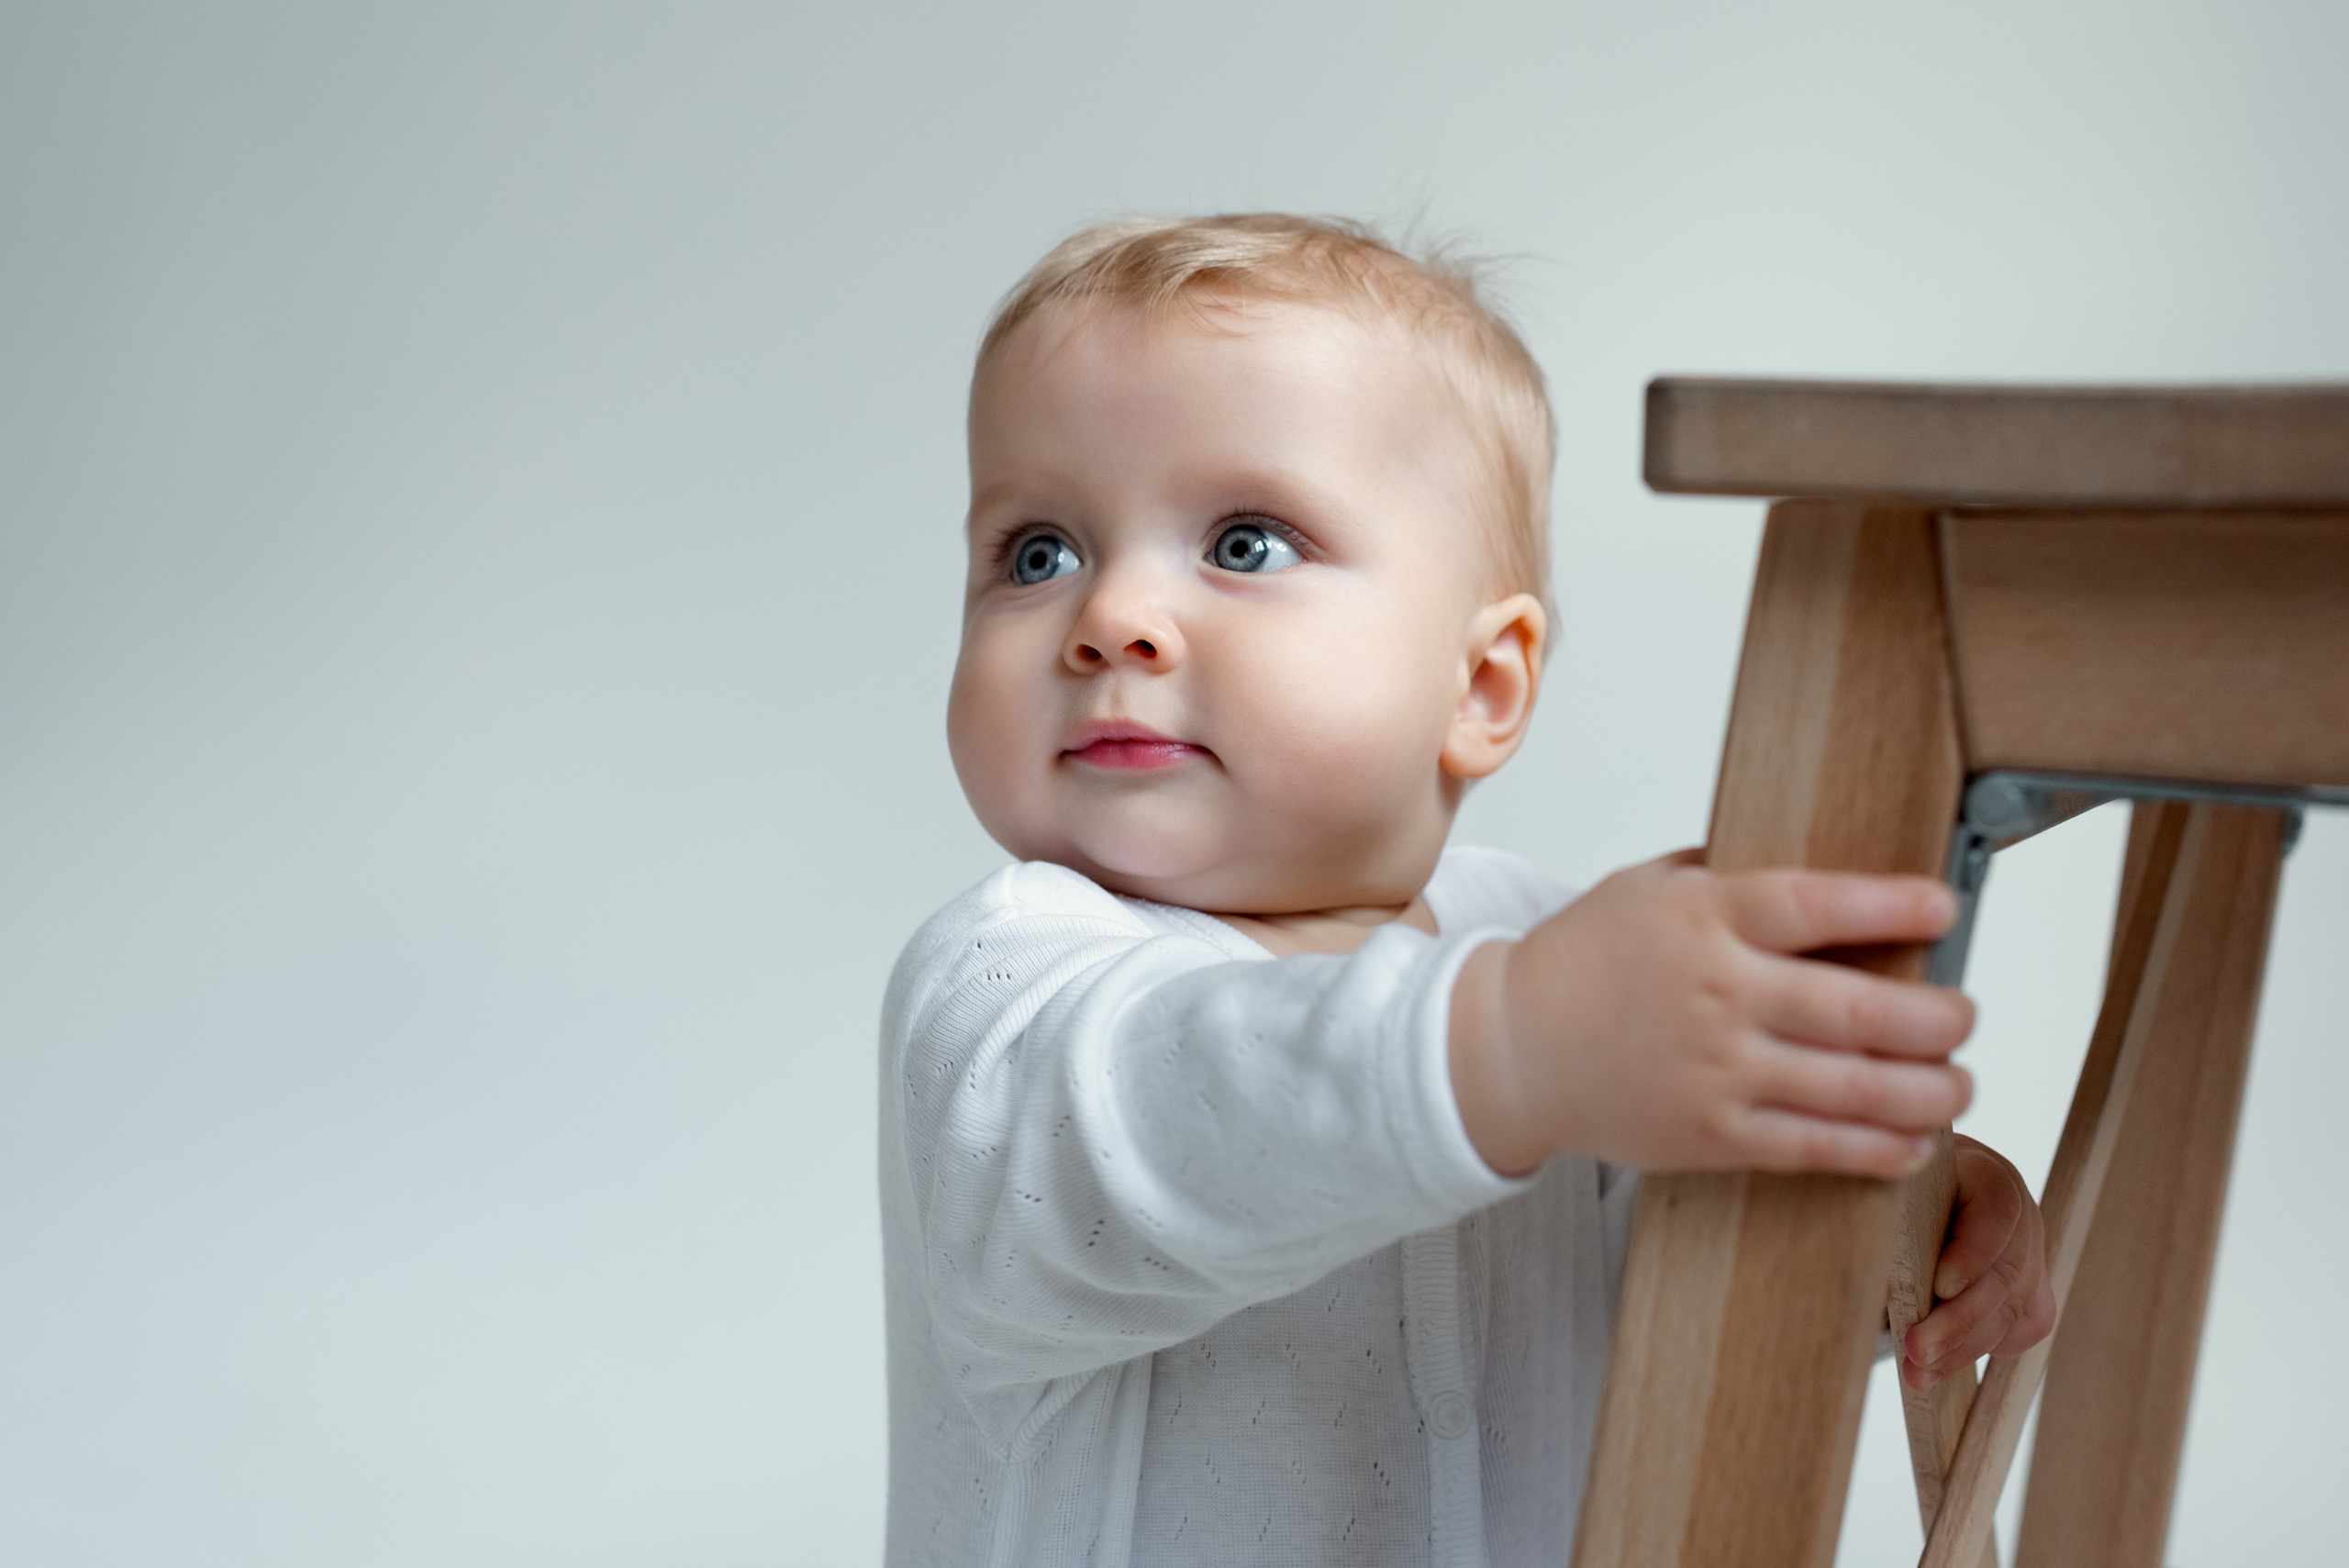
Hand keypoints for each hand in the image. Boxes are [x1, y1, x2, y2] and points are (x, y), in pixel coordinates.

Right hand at [1448, 849, 1975, 1176]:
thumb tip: (1830, 878)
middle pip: (1860, 1011)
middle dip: (1939, 1019)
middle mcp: (1718, 994)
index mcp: (1704, 919)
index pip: (1817, 905)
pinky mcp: (1712, 1136)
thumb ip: (1732, 878)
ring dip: (1930, 1090)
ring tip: (1958, 1082)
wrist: (1510, 1047)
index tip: (1946, 907)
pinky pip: (1816, 1147)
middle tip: (1964, 1016)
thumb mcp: (1649, 889)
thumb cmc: (1585, 961)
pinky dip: (1878, 1148)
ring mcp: (1717, 1071)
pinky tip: (1914, 1141)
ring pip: (1855, 1088)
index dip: (1893, 905)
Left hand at [1902, 1135, 2056, 1388]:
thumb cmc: (1892, 1193)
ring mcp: (2030, 1250)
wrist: (1911, 1198)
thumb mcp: (1887, 1191)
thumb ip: (1886, 1215)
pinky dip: (1987, 1348)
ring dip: (1965, 1346)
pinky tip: (1946, 1364)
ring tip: (1919, 1373)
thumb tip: (1872, 1258)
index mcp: (1984, 1172)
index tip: (1940, 1287)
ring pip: (2014, 1306)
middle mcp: (2018, 1212)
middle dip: (1960, 1320)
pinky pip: (2025, 1325)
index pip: (1998, 1211)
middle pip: (2007, 1271)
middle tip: (1916, 1350)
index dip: (1973, 1253)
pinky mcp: (2031, 1286)